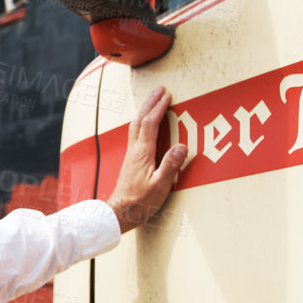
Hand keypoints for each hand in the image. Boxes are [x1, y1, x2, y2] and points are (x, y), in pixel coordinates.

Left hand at [107, 87, 186, 233]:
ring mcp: (131, 155)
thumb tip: (182, 146)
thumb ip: (170, 165)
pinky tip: (144, 124)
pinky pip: (135, 134)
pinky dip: (141, 122)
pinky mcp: (130, 160)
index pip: (150, 124)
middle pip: (140, 120)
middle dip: (150, 104)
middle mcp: (135, 150)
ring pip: (135, 126)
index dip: (158, 109)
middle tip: (159, 90)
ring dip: (144, 110)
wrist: (120, 212)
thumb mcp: (160, 186)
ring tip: (153, 101)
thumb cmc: (140, 202)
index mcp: (143, 154)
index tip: (167, 96)